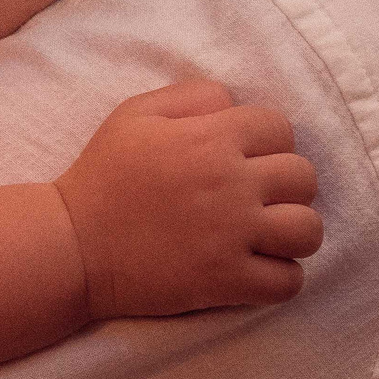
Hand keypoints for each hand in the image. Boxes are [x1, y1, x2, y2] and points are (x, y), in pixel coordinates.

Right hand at [53, 81, 323, 319]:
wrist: (71, 245)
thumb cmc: (101, 176)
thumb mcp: (133, 114)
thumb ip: (191, 97)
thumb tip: (233, 104)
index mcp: (212, 138)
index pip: (280, 128)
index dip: (265, 143)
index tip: (242, 160)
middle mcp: (232, 184)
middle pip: (303, 177)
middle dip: (284, 186)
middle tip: (254, 198)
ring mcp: (233, 236)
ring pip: (308, 230)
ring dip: (292, 233)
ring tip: (265, 236)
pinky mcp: (227, 281)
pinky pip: (288, 282)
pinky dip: (280, 278)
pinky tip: (256, 270)